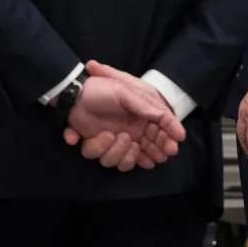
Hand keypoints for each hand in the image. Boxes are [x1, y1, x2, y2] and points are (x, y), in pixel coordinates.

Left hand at [62, 62, 185, 171]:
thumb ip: (149, 107)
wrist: (74, 94)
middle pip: (147, 150)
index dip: (167, 140)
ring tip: (122, 136)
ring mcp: (115, 141)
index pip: (159, 132)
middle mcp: (130, 131)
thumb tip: (172, 122)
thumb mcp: (128, 92)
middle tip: (158, 155)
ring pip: (124, 159)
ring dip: (124, 151)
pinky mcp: (99, 146)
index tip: (172, 147)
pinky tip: (106, 137)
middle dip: (153, 152)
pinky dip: (104, 149)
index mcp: (140, 116)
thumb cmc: (102, 90)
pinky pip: (104, 158)